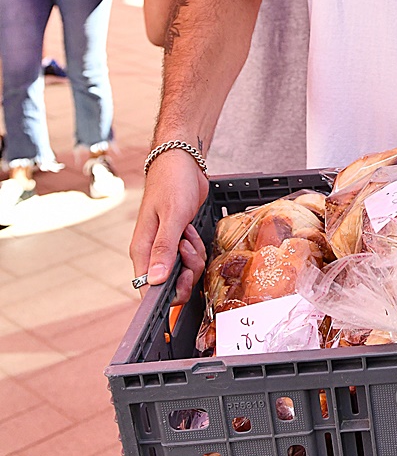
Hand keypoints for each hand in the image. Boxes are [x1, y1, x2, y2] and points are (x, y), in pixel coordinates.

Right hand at [131, 150, 208, 298]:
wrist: (181, 162)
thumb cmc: (172, 184)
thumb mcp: (172, 216)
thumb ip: (164, 249)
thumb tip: (156, 281)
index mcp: (142, 250)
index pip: (148, 289)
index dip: (170, 292)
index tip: (186, 278)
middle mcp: (150, 252)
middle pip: (171, 284)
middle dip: (188, 272)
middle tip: (191, 248)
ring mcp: (164, 247)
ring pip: (183, 271)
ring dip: (194, 256)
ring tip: (190, 232)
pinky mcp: (177, 241)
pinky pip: (190, 257)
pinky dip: (196, 248)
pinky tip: (192, 230)